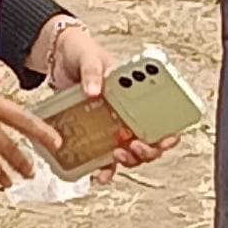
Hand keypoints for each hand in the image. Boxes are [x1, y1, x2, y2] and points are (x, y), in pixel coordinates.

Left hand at [35, 18, 173, 172]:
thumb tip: (94, 90)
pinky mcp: (94, 133)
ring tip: (117, 155)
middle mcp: (128, 110)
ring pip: (131, 150)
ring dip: (129, 159)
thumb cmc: (80, 52)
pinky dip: (105, 168)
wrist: (57, 57)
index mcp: (135, 90)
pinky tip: (100, 174)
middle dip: (148, 149)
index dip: (170, 129)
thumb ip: (92, 71)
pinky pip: (104, 156)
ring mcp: (112, 123)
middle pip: (150, 138)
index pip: (162, 114)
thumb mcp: (88, 56)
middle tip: (136, 145)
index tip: (168, 137)